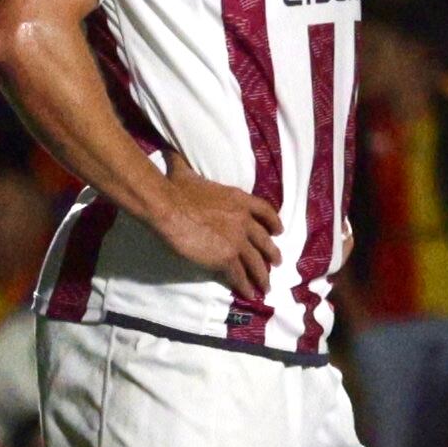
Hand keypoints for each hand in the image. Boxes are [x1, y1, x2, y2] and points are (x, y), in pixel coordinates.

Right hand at [149, 156, 282, 295]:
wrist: (168, 206)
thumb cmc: (175, 188)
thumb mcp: (186, 172)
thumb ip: (185, 164)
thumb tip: (172, 152)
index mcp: (239, 199)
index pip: (265, 211)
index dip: (273, 222)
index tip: (279, 231)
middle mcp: (244, 220)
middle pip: (265, 240)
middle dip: (272, 253)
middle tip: (278, 263)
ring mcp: (238, 240)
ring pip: (257, 262)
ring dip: (263, 275)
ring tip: (267, 286)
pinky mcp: (227, 257)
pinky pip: (240, 275)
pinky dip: (246, 285)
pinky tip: (249, 293)